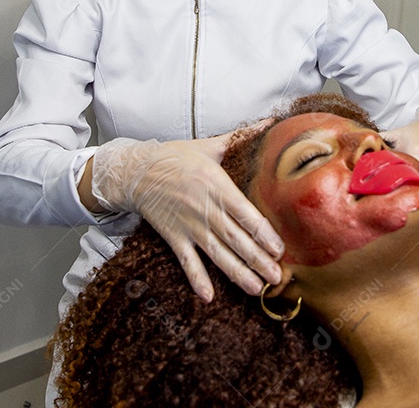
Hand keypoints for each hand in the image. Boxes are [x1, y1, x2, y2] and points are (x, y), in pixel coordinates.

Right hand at [91, 132, 283, 301]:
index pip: (246, 214)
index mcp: (217, 187)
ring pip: (217, 254)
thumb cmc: (177, 157)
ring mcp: (189, 226)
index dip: (264, 234)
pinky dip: (196, 279)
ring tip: (257, 289)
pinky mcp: (174, 237)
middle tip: (277, 278)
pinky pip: (187, 262)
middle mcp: (206, 210)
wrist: (138, 171)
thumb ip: (242, 137)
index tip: (280, 250)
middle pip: (236, 239)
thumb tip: (271, 123)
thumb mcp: (211, 145)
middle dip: (258, 260)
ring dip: (238, 274)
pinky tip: (208, 296)